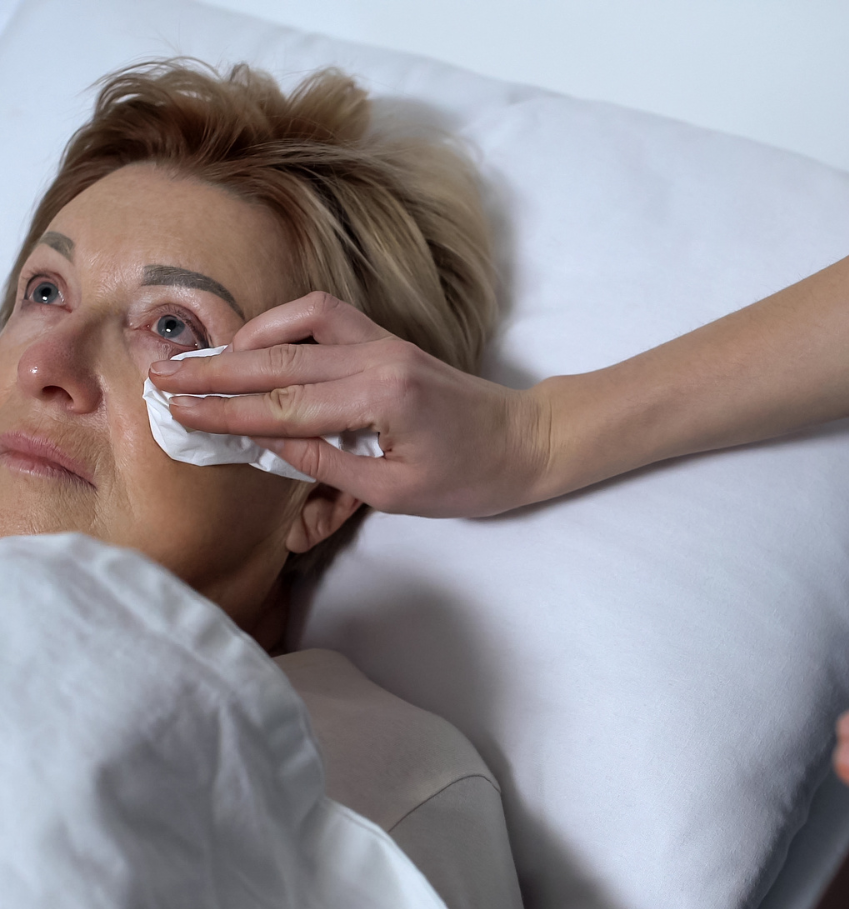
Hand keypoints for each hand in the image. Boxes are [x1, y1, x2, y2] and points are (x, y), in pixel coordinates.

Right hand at [148, 292, 549, 516]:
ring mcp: (385, 342)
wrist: (524, 441)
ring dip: (248, 338)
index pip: (285, 406)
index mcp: (381, 400)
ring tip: (207, 359)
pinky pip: (328, 315)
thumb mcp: (396, 492)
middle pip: (280, 359)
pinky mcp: (389, 340)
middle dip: (216, 370)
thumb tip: (269, 446)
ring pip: (301, 324)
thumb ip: (329, 466)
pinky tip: (263, 340)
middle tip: (162, 374)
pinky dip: (287, 322)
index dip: (226, 412)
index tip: (177, 410)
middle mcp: (378, 358)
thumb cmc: (469, 477)